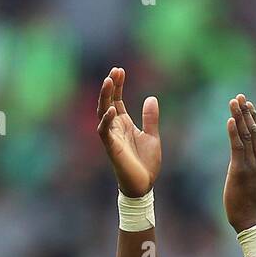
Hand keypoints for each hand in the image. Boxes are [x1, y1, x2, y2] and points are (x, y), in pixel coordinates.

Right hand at [97, 67, 160, 197]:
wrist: (144, 186)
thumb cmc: (146, 164)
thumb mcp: (152, 137)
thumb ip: (150, 118)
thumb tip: (151, 98)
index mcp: (124, 124)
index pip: (117, 100)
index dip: (118, 86)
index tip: (120, 70)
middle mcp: (115, 128)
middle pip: (108, 102)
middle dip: (110, 87)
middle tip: (114, 72)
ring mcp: (112, 138)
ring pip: (103, 113)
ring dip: (105, 98)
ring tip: (108, 81)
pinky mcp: (112, 149)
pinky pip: (105, 132)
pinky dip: (107, 120)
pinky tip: (112, 109)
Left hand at [224, 94, 255, 231]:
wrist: (252, 220)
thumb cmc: (254, 201)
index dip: (254, 118)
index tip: (248, 104)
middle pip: (255, 131)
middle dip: (246, 113)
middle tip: (240, 97)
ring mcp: (252, 166)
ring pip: (246, 136)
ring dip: (239, 117)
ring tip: (234, 102)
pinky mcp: (240, 171)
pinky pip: (237, 148)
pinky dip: (234, 132)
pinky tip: (230, 120)